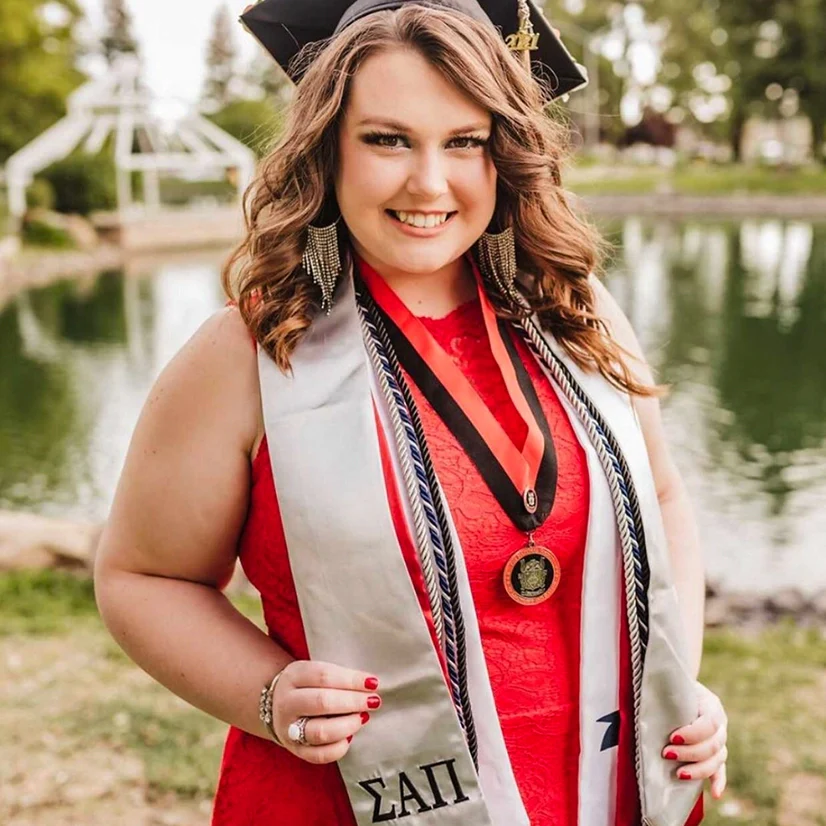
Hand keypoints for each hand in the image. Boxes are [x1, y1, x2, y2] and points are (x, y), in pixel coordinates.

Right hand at [271, 660, 380, 763]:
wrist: (276, 705)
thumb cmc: (307, 686)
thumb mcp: (314, 671)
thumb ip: (338, 677)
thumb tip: (370, 685)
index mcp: (294, 676)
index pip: (324, 675)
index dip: (351, 679)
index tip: (373, 682)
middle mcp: (288, 702)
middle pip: (322, 702)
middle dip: (353, 702)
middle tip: (373, 701)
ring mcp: (289, 729)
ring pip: (321, 731)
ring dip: (348, 725)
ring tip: (363, 717)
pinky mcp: (295, 750)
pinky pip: (319, 755)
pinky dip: (339, 747)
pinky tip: (350, 736)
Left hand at [663, 682, 727, 798]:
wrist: (681, 689)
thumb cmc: (672, 687)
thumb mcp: (673, 686)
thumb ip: (667, 695)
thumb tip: (644, 704)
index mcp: (711, 704)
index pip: (709, 723)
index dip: (693, 733)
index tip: (672, 737)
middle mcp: (720, 724)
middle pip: (713, 744)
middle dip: (690, 753)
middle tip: (666, 753)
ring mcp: (720, 740)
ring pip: (717, 759)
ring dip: (699, 769)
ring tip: (679, 773)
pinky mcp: (716, 754)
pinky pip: (721, 769)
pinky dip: (718, 781)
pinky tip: (714, 793)